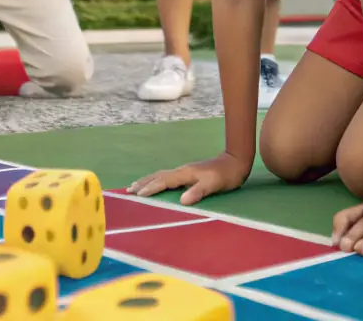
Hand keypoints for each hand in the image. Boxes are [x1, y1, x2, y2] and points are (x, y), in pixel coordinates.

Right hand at [126, 153, 249, 205]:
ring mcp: (184, 171)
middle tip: (128, 190)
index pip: (164, 181)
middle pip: (158, 176)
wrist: (235, 162)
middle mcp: (182, 171)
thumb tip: (182, 200)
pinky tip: (155, 183)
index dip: (151, 188)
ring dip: (147, 180)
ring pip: (161, 175)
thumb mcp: (214, 185)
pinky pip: (166, 177)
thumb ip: (198, 191)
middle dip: (143, 183)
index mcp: (185, 174)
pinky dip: (156, 180)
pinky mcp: (187, 173)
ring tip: (134, 186)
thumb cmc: (225, 175)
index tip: (138, 195)